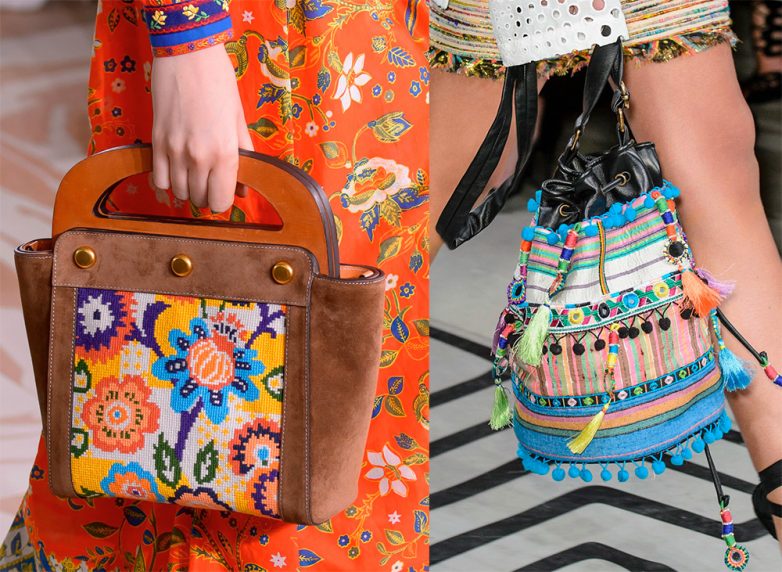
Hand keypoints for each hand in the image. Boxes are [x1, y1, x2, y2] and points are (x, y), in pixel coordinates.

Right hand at [150, 44, 252, 212]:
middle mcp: (198, 157)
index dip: (224, 200)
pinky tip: (175, 170)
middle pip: (200, 200)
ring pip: (178, 193)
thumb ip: (244, 156)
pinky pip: (158, 179)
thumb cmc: (219, 82)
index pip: (221, 202)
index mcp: (224, 153)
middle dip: (206, 195)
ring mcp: (174, 151)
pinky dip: (167, 181)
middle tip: (211, 180)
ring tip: (194, 173)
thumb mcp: (239, 120)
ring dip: (187, 189)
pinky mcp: (155, 142)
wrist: (187, 53)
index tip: (224, 190)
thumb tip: (243, 188)